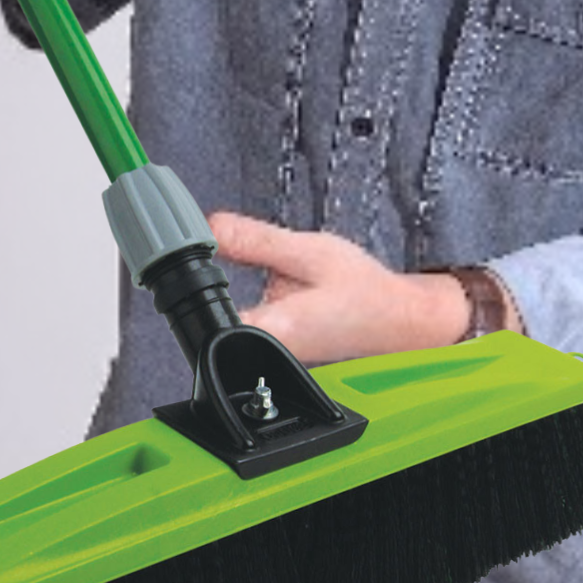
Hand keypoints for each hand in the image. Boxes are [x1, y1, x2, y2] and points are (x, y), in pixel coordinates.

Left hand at [208, 212, 471, 364]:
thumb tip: (210, 229)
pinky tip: (272, 281)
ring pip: (228, 318)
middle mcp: (267, 350)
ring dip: (229, 288)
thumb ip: (256, 241)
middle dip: (209, 280)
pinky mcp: (276, 346)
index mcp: (273, 330)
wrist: (397, 319)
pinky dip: (248, 295)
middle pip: (211, 318)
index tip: (185, 257)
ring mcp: (270, 352)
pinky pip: (245, 321)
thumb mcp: (309, 251)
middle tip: (215, 247)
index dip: (191, 289)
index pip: (208, 321)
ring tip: (253, 264)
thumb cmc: (364, 292)